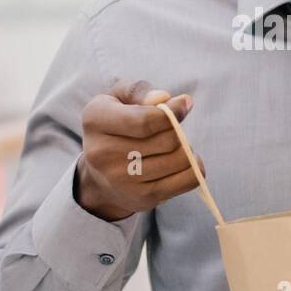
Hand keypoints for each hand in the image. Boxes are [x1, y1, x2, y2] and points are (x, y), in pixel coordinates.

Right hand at [75, 79, 202, 220]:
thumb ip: (141, 92)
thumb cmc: (118, 125)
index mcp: (96, 120)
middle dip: (178, 130)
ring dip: (187, 149)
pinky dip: (194, 168)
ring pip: (180, 160)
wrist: (101, 174)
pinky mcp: (142, 199)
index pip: (145, 120)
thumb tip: (168, 99)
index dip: (172, 112)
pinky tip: (184, 163)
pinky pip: (186, 181)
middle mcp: (102, 153)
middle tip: (174, 129)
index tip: (183, 105)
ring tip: (175, 146)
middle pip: (167, 140)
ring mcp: (121, 180)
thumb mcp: (120, 98)